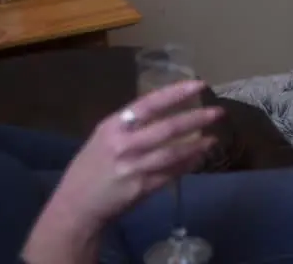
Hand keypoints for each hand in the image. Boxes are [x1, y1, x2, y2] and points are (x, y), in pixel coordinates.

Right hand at [25, 79, 222, 260]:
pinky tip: (200, 158)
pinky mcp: (142, 188)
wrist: (74, 207)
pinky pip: (172, 173)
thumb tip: (164, 109)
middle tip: (217, 112)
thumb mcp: (103, 138)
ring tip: (213, 138)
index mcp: (112, 127)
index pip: (149, 104)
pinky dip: (188, 164)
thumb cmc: (89, 168)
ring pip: (173, 152)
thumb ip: (129, 125)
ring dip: (197, 145)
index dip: (175, 93)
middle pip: (167, 128)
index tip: (199, 85)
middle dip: (196, 118)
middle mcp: (123, 145)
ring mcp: (133, 167)